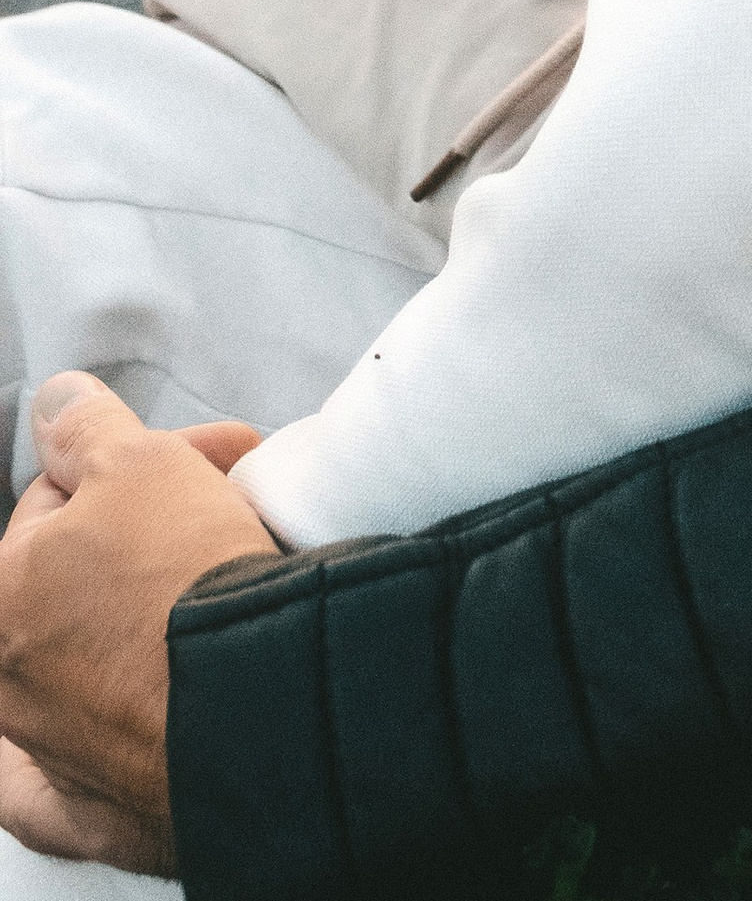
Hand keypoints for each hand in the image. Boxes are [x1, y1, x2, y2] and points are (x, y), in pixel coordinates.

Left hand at [0, 372, 275, 874]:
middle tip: (221, 506)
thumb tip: (56, 404)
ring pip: (86, 663)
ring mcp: (50, 752)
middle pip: (76, 577)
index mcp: (1, 595)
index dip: (133, 462)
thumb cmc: (189, 585)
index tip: (201, 457)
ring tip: (219, 583)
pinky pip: (64, 787)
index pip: (54, 500)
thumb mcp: (141, 461)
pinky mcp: (97, 811)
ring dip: (140, 619)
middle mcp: (9, 682)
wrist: (260, 702)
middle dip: (145, 533)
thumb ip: (86, 426)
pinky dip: (81, 755)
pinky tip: (105, 724)